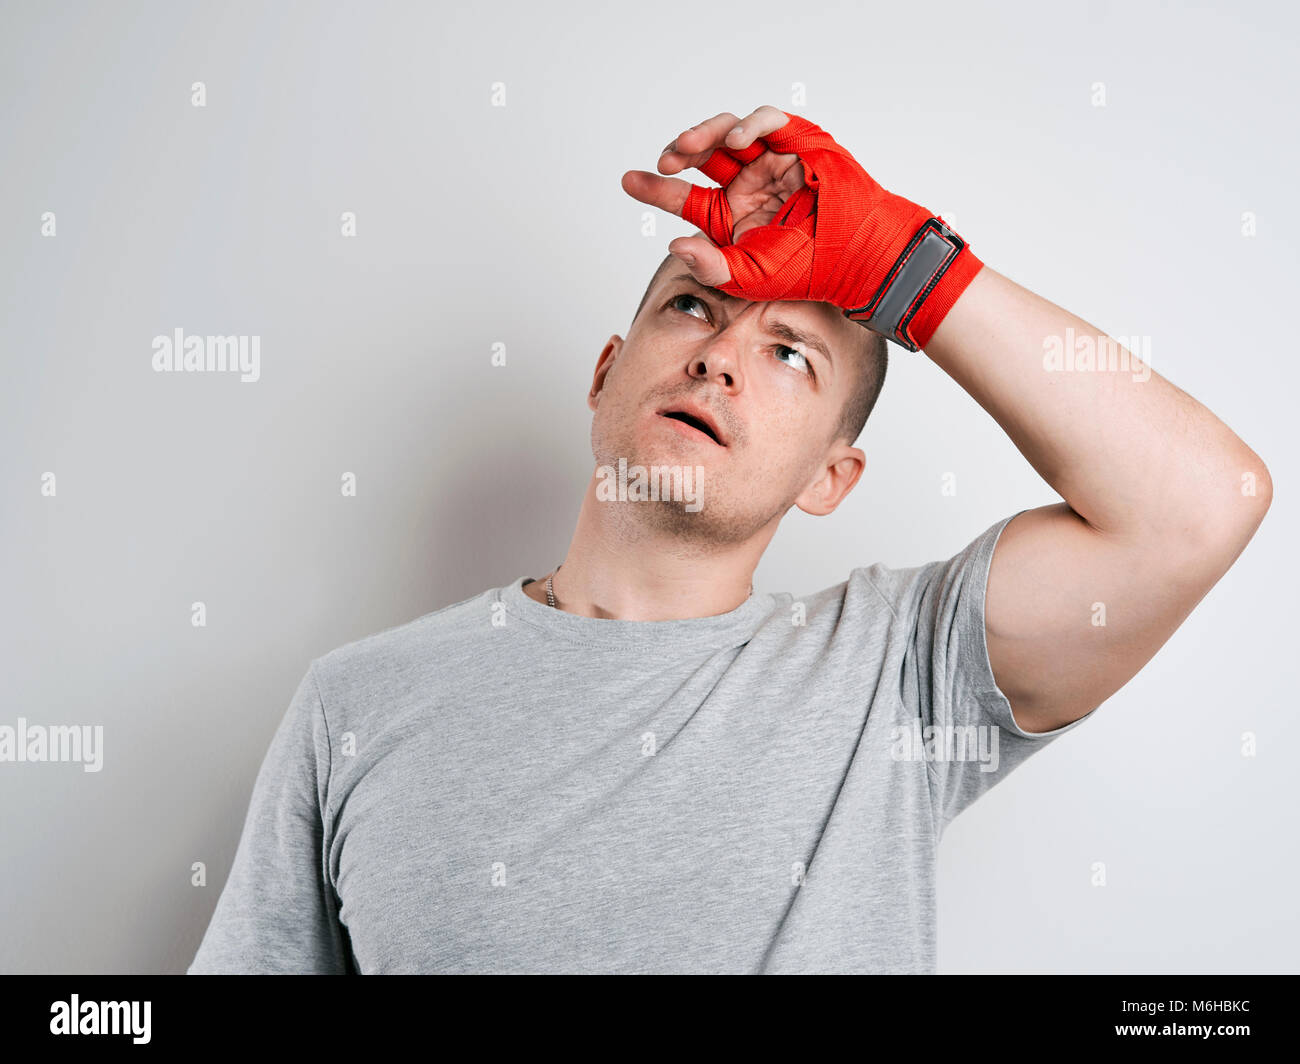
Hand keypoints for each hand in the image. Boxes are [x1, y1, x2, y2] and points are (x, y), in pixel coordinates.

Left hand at [621, 105, 807, 288]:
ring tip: (687, 147)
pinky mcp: (795, 140)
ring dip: (704, 134)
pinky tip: (733, 142)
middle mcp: (744, 183)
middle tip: (665, 161)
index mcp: (728, 214)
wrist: (852, 256)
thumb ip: (710, 266)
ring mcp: (768, 159)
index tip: (629, 180)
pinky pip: (767, 121)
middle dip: (679, 152)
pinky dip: (749, 125)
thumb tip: (673, 245)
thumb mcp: (748, 277)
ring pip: (727, 131)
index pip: (684, 196)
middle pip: (701, 155)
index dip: (655, 187)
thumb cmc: (804, 269)